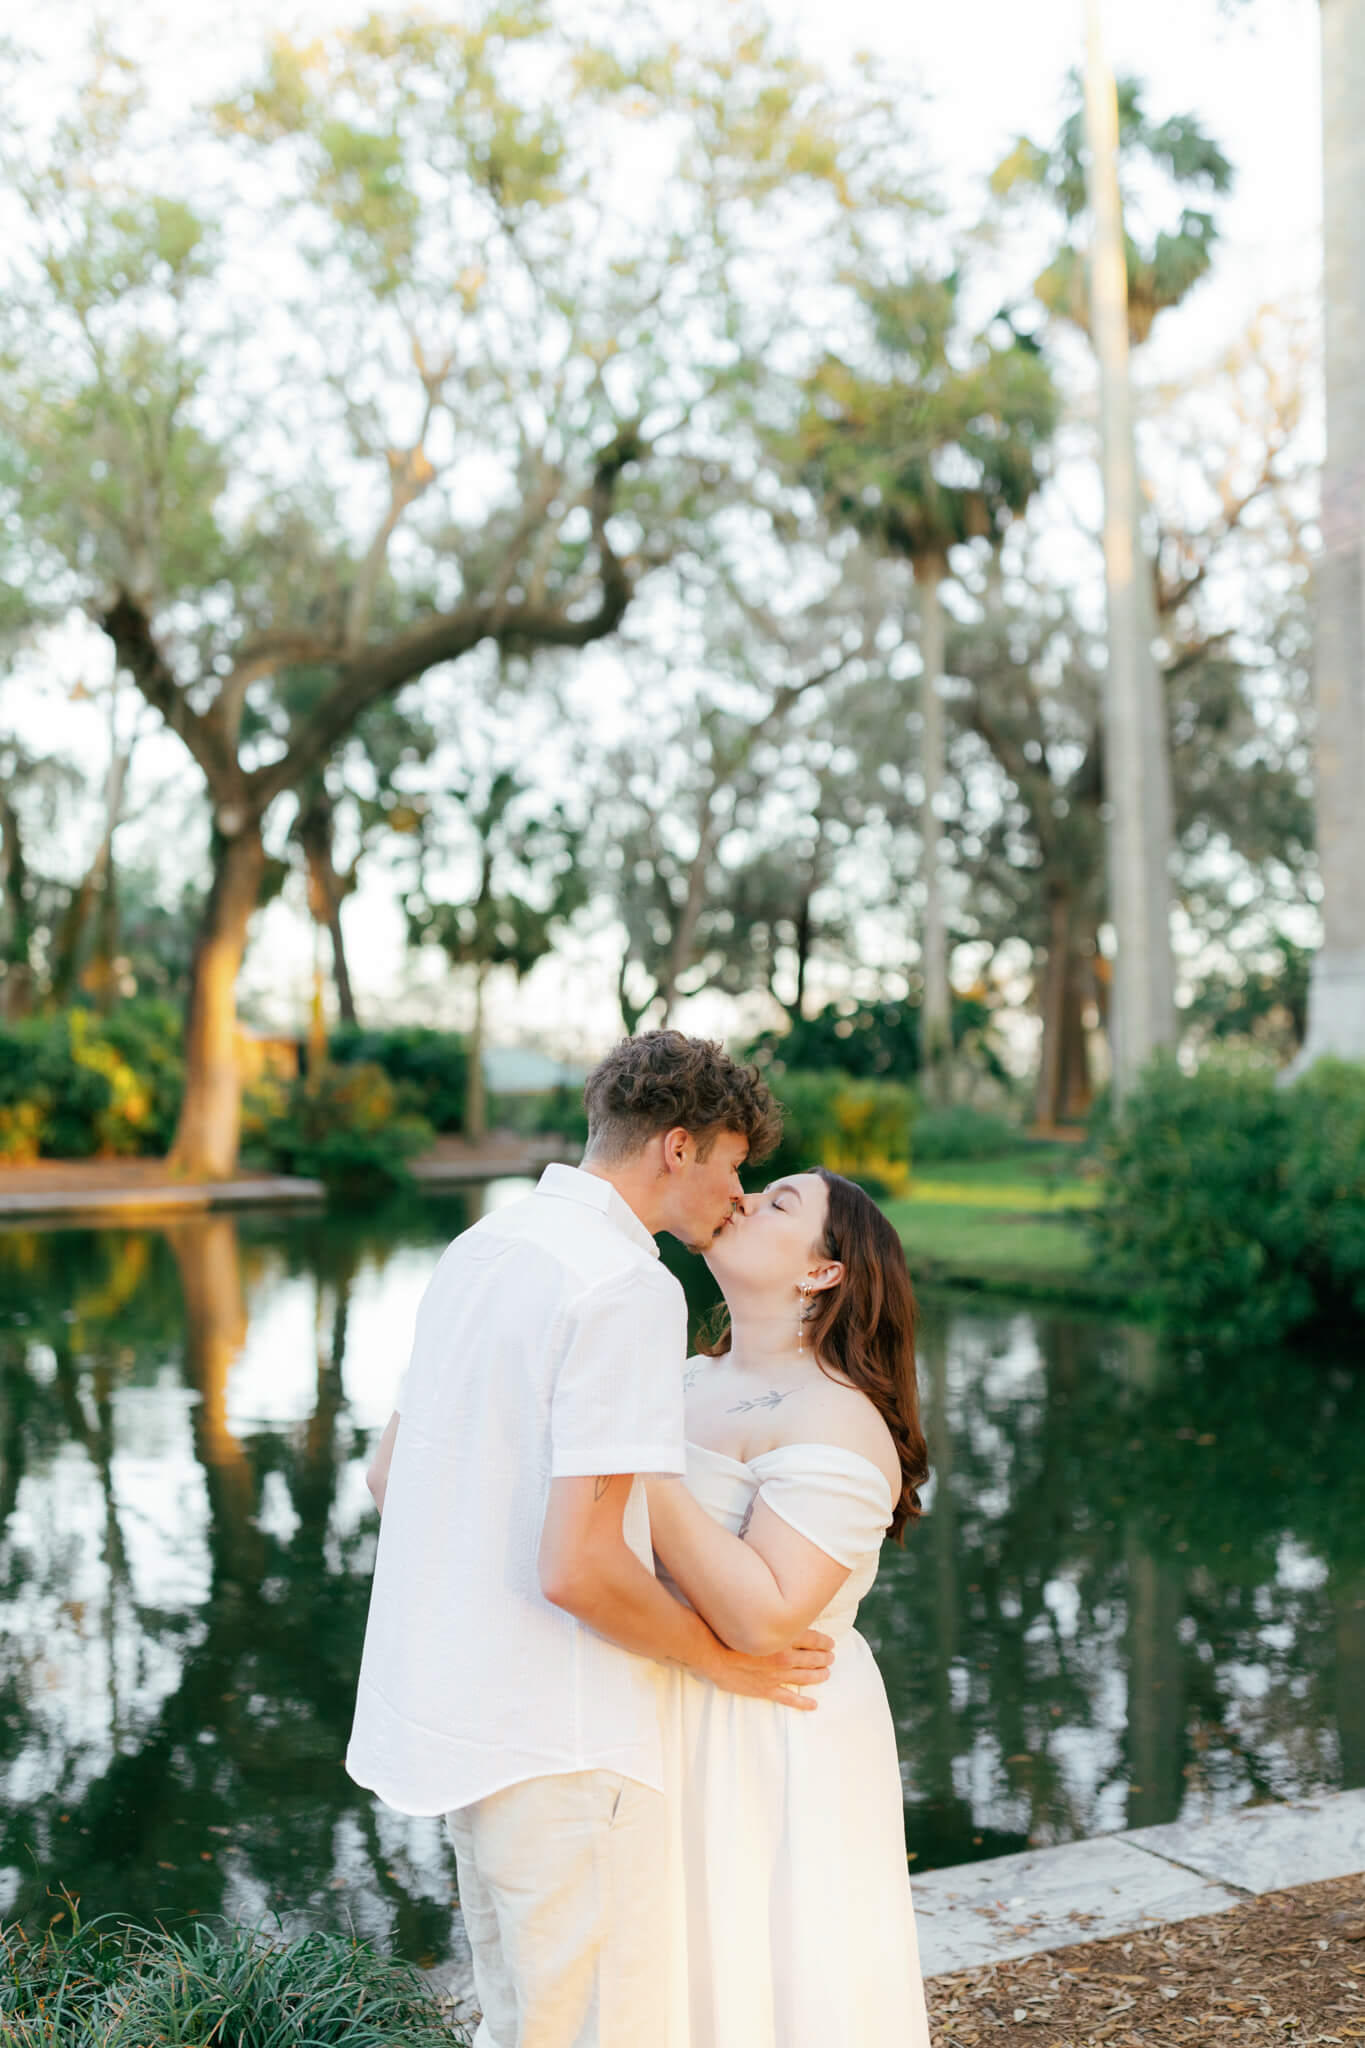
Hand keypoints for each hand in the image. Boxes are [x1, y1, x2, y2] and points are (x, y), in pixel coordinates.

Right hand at [702, 1629, 834, 1711]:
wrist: (712, 1654)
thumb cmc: (731, 1632)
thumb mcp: (757, 1619)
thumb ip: (775, 1620)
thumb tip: (788, 1616)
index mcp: (783, 1639)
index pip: (812, 1639)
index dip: (824, 1641)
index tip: (830, 1643)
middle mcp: (783, 1658)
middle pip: (812, 1658)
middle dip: (824, 1658)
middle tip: (831, 1658)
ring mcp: (776, 1676)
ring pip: (805, 1677)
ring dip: (818, 1676)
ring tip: (826, 1674)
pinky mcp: (766, 1690)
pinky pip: (789, 1698)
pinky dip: (802, 1702)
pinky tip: (813, 1704)